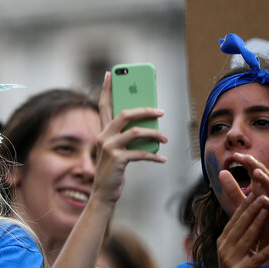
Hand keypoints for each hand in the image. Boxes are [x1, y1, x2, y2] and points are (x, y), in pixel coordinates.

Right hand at [93, 72, 167, 204]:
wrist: (104, 194)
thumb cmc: (114, 170)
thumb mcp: (118, 150)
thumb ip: (128, 136)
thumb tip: (150, 126)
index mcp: (103, 131)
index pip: (103, 105)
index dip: (106, 89)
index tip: (110, 74)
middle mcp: (103, 136)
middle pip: (125, 114)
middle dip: (145, 110)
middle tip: (160, 112)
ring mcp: (109, 147)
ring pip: (136, 132)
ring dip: (154, 134)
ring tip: (165, 139)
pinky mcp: (117, 160)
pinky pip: (140, 153)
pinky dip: (154, 156)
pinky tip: (162, 159)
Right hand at [217, 193, 268, 267]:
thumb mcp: (235, 249)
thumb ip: (240, 235)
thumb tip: (249, 216)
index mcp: (222, 241)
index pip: (234, 221)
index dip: (243, 207)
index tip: (252, 194)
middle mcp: (224, 248)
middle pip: (239, 226)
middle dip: (251, 211)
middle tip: (260, 197)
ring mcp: (231, 260)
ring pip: (246, 239)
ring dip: (258, 225)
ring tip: (267, 212)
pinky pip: (255, 260)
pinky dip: (266, 252)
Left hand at [226, 153, 268, 255]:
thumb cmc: (260, 221)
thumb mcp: (244, 204)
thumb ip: (233, 189)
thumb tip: (221, 172)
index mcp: (262, 189)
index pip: (255, 171)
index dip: (247, 162)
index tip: (235, 154)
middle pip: (265, 176)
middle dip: (256, 166)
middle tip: (246, 157)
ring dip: (265, 181)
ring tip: (256, 172)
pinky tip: (263, 199)